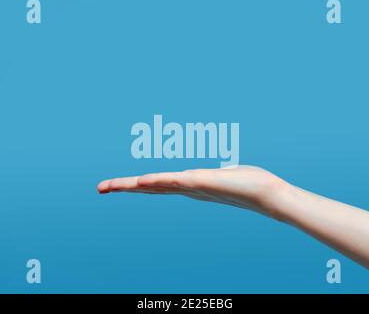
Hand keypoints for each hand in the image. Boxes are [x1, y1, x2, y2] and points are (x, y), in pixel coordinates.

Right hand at [97, 165, 288, 218]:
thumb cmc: (251, 185)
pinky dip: (158, 182)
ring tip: (109, 186)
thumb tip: (214, 174)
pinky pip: (177, 182)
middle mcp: (188, 189)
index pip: (157, 185)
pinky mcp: (204, 182)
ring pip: (158, 185)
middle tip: (99, 188)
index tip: (117, 185)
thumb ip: (214, 175)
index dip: (136, 185)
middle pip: (150, 187)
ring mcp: (194, 187)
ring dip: (132, 185)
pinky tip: (143, 181)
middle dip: (124, 187)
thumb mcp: (225, 176)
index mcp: (190, 186)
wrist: (269, 195)